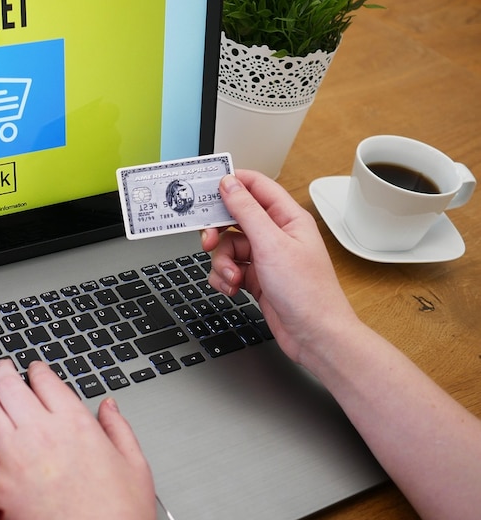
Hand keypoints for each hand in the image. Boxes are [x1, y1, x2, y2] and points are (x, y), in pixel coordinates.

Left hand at [0, 359, 155, 519]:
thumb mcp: (135, 465)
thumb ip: (119, 428)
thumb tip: (108, 405)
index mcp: (76, 424)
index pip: (47, 382)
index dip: (37, 371)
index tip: (34, 369)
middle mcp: (41, 434)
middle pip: (12, 389)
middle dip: (4, 374)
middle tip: (1, 369)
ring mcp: (14, 458)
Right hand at [200, 170, 358, 363]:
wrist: (313, 336)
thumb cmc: (307, 293)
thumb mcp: (271, 245)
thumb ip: (247, 211)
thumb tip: (229, 184)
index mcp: (287, 218)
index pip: (255, 186)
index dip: (230, 184)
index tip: (205, 190)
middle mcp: (276, 234)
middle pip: (234, 218)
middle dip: (218, 232)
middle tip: (207, 241)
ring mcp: (265, 257)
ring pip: (228, 247)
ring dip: (222, 262)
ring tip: (232, 278)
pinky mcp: (256, 277)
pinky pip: (229, 268)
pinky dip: (225, 278)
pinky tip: (232, 289)